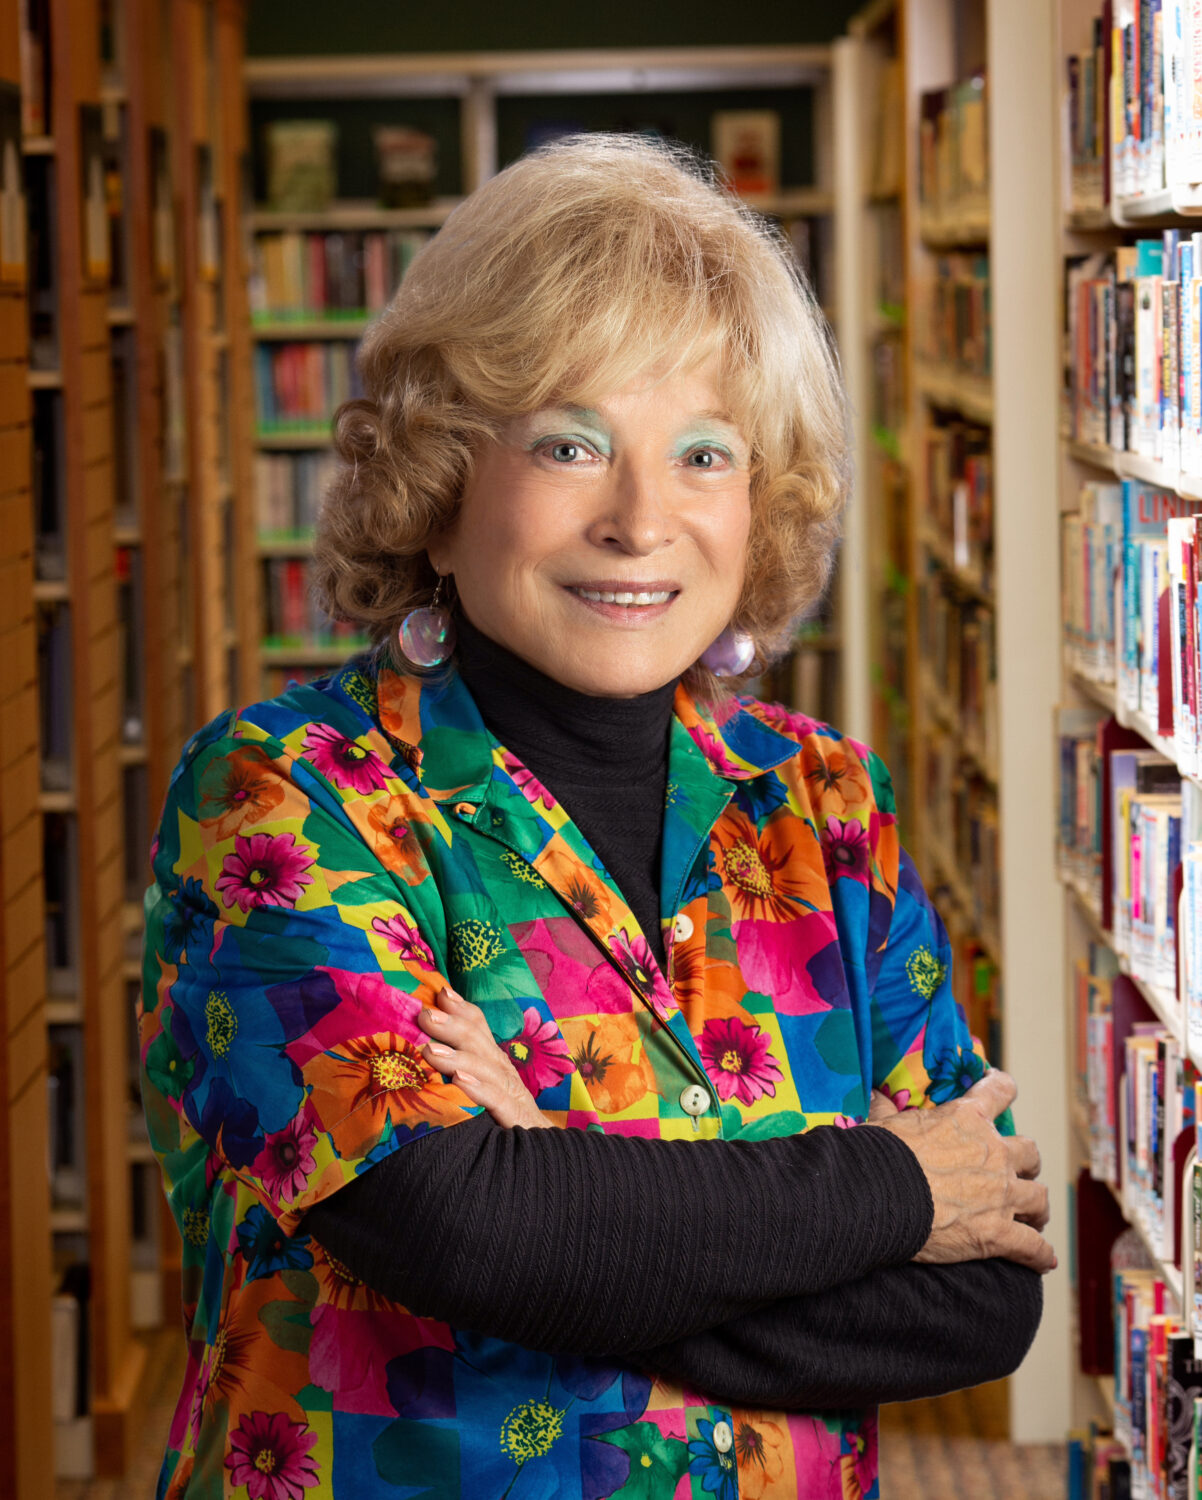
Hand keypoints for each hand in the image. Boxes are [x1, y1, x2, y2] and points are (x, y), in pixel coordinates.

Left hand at [416, 987, 552, 1129]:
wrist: (545, 1156)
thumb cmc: (505, 1121)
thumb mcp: (484, 1090)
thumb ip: (461, 1069)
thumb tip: (424, 1051)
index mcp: (495, 1062)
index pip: (480, 1028)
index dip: (461, 1008)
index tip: (438, 992)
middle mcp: (504, 1072)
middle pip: (479, 1041)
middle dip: (452, 1025)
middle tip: (424, 1014)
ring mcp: (512, 1094)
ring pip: (485, 1068)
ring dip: (457, 1056)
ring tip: (430, 1050)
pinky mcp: (516, 1119)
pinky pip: (497, 1101)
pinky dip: (479, 1090)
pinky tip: (460, 1082)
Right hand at [869, 1069, 1055, 1274]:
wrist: (878, 1197)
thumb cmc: (879, 1157)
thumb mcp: (884, 1124)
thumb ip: (886, 1109)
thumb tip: (873, 1094)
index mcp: (966, 1118)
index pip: (998, 1090)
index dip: (1003, 1087)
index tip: (1004, 1088)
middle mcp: (993, 1153)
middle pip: (1030, 1152)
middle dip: (1027, 1163)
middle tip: (1017, 1173)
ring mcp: (1001, 1194)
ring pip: (1039, 1198)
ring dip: (1037, 1208)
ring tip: (1033, 1218)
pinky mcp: (998, 1234)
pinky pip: (1032, 1246)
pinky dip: (1040, 1255)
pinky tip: (1045, 1261)